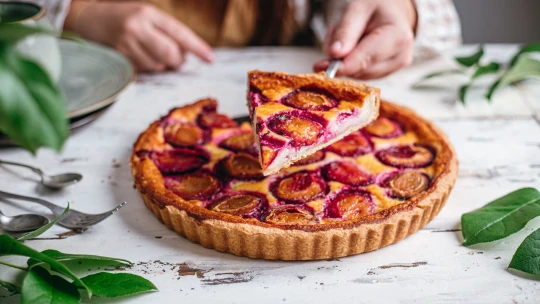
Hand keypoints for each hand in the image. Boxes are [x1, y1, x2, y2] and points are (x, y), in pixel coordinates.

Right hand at [69, 2, 213, 72]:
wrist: (89, 18)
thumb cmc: (126, 18)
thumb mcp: (147, 16)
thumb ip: (167, 32)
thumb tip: (188, 55)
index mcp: (148, 13)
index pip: (179, 32)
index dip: (197, 47)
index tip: (210, 59)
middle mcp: (137, 27)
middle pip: (170, 54)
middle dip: (177, 61)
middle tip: (176, 60)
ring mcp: (125, 43)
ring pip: (157, 65)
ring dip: (161, 65)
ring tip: (151, 53)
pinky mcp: (117, 57)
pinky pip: (143, 71)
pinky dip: (147, 68)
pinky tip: (139, 57)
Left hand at [314, 0, 416, 78]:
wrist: (393, 11)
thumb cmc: (377, 6)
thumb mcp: (358, 9)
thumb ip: (346, 31)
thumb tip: (334, 55)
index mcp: (397, 37)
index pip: (366, 59)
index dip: (342, 66)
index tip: (320, 67)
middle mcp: (401, 56)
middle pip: (360, 69)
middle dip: (341, 58)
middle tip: (334, 35)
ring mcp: (395, 67)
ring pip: (358, 74)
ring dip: (345, 60)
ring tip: (348, 37)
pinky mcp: (387, 73)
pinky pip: (361, 74)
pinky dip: (351, 63)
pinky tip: (354, 46)